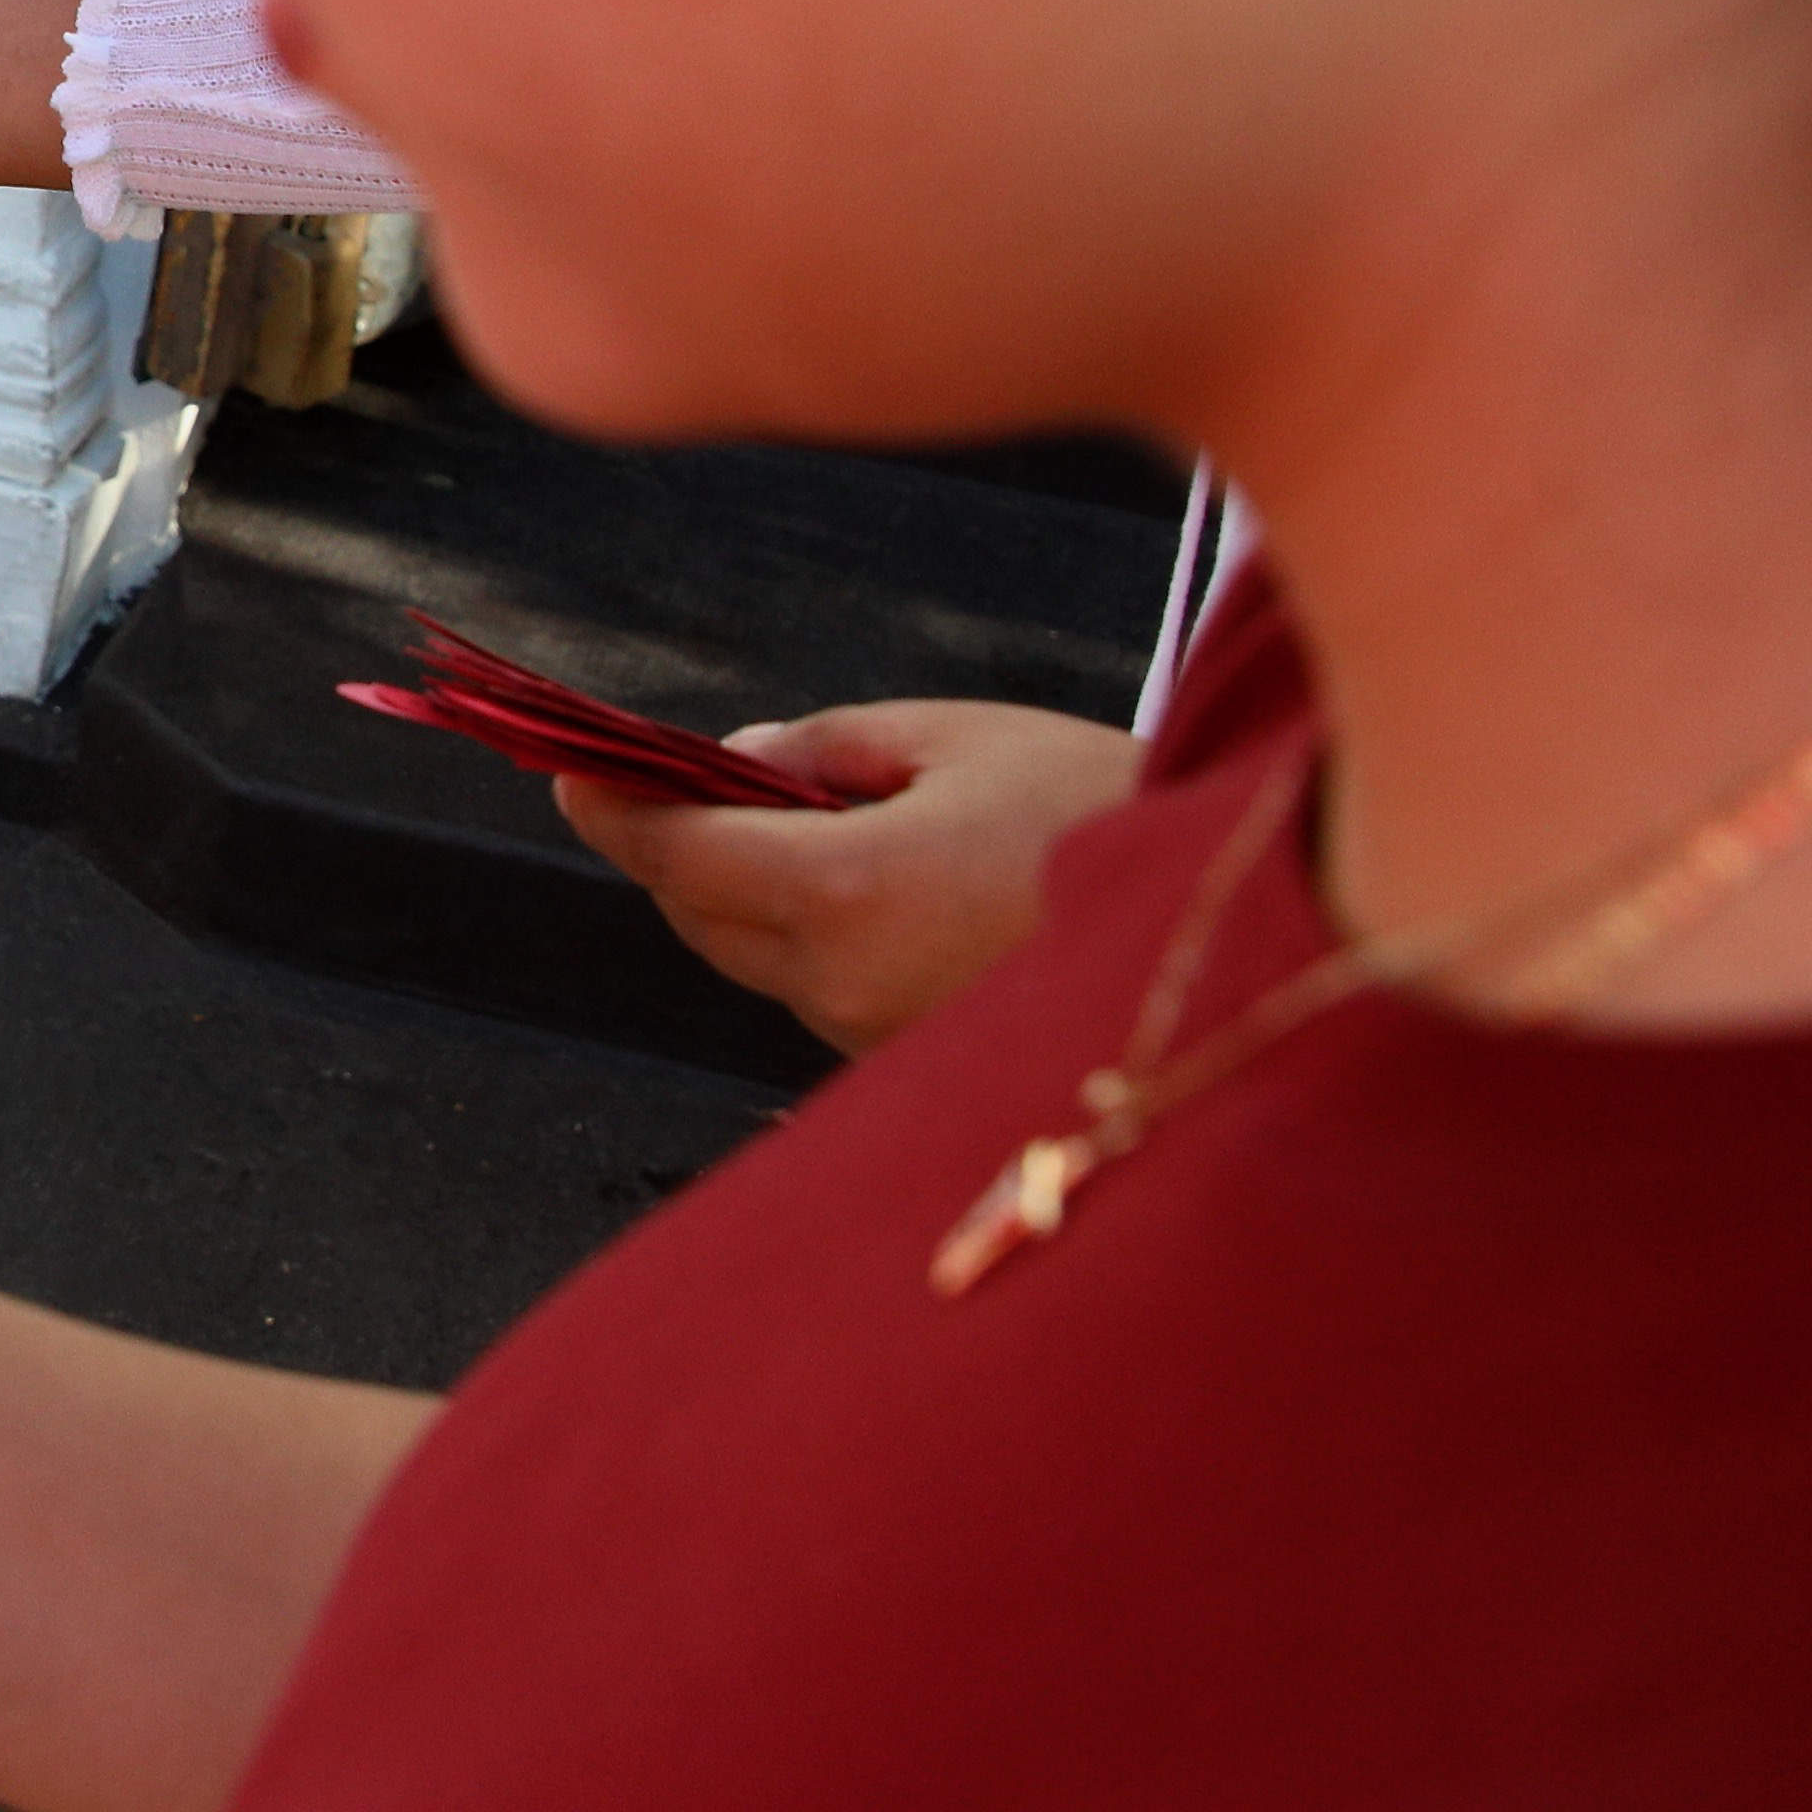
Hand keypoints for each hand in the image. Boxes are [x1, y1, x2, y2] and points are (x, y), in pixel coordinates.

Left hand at [558, 697, 1140, 1053]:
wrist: (1241, 927)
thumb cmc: (1105, 808)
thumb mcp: (960, 739)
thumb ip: (825, 750)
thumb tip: (732, 766)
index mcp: (845, 895)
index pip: (678, 858)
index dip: (614, 811)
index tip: (570, 771)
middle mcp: (844, 987)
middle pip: (703, 917)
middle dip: (677, 848)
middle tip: (668, 777)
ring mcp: (878, 1043)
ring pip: (763, 960)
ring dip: (753, 894)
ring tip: (807, 818)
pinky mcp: (915, 1072)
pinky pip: (827, 992)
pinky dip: (818, 937)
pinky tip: (875, 883)